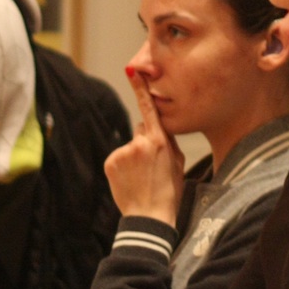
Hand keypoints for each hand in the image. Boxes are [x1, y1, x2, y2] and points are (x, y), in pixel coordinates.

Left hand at [104, 73, 185, 222]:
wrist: (149, 218)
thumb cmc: (169, 192)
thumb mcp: (177, 163)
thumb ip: (168, 141)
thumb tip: (159, 129)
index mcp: (160, 141)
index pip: (149, 109)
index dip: (141, 88)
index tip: (133, 70)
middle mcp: (139, 142)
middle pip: (140, 131)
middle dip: (145, 142)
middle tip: (151, 165)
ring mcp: (123, 152)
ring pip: (129, 146)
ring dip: (133, 157)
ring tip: (141, 177)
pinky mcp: (110, 162)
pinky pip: (118, 157)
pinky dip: (122, 166)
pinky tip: (130, 180)